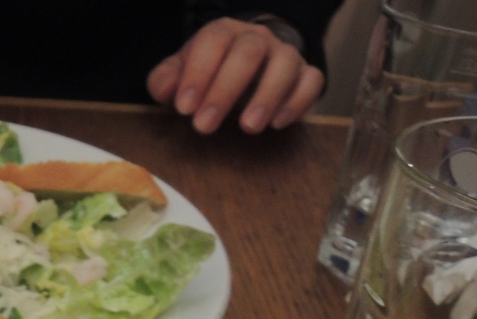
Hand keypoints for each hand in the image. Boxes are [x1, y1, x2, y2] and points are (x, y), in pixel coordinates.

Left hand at [146, 17, 324, 134]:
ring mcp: (283, 54)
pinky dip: (298, 101)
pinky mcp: (304, 74)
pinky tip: (278, 124)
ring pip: (285, 63)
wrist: (245, 67)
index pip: (213, 42)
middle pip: (248, 53)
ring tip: (248, 127)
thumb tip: (166, 90)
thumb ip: (165, 81)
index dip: (198, 74)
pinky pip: (311, 80)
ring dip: (267, 96)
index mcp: (222, 33)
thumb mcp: (179, 75)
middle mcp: (256, 38)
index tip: (184, 108)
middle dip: (225, 90)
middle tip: (205, 126)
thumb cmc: (207, 74)